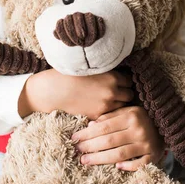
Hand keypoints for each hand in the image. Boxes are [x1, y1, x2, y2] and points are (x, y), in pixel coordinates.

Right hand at [19, 68, 134, 118]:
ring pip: (122, 107)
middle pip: (129, 95)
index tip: (120, 82)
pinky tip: (102, 107)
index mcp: (112, 77)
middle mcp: (112, 92)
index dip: (124, 81)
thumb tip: (119, 73)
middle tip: (118, 92)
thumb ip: (108, 71)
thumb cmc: (71, 74)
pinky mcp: (97, 115)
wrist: (54, 90)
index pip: (129, 81)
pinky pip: (111, 115)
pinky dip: (109, 112)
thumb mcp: (92, 68)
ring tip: (111, 101)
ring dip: (119, 104)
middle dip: (124, 93)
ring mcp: (105, 105)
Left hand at [71, 106, 166, 171]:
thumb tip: (90, 126)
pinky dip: (128, 166)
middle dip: (90, 147)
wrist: (169, 122)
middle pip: (109, 141)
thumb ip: (109, 117)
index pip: (104, 127)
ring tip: (86, 161)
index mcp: (131, 116)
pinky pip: (139, 164)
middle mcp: (138, 130)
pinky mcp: (154, 155)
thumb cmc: (142, 116)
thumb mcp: (127, 111)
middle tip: (77, 151)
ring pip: (119, 154)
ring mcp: (146, 144)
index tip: (74, 138)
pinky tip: (116, 167)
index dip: (87, 134)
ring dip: (100, 159)